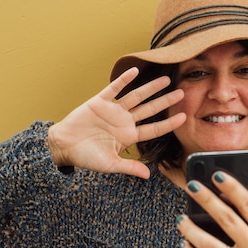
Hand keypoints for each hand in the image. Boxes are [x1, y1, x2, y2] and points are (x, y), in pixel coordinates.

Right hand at [48, 67, 185, 177]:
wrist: (63, 146)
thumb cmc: (86, 157)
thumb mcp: (110, 164)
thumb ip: (129, 167)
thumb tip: (148, 175)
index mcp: (128, 136)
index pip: (153, 129)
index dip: (169, 123)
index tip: (184, 117)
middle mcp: (124, 121)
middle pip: (150, 109)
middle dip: (166, 101)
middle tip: (182, 93)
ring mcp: (113, 110)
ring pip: (136, 97)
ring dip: (150, 88)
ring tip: (166, 79)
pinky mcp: (99, 102)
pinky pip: (114, 88)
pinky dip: (123, 80)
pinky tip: (135, 72)